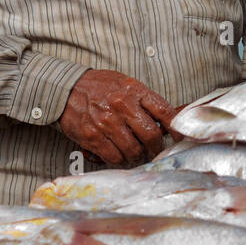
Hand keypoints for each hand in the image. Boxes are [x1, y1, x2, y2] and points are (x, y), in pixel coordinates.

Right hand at [58, 69, 172, 166]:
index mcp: (134, 91)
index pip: (164, 111)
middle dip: (156, 148)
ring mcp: (106, 123)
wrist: (66, 89)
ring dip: (138, 156)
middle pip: (151, 135)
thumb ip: (145, 101)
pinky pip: (114, 157)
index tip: (180, 137)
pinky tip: (121, 155)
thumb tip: (166, 120)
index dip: (176, 128)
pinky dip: (121, 160)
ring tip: (137, 154)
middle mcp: (122, 106)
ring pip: (133, 150)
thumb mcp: (126, 84)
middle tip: (154, 150)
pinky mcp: (92, 137)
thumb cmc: (99, 87)